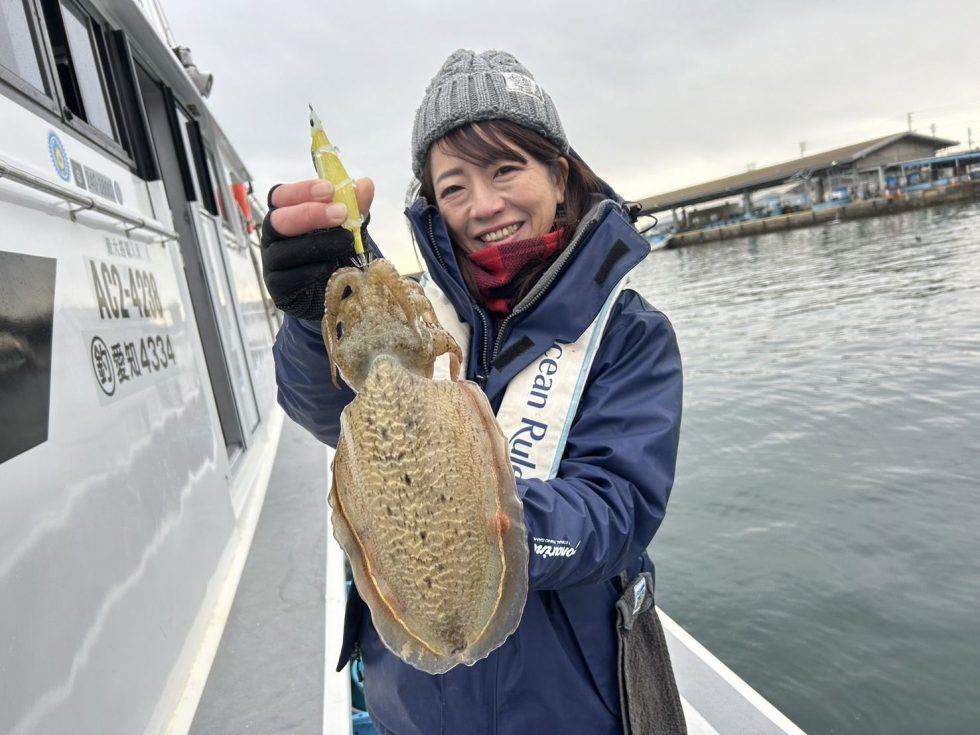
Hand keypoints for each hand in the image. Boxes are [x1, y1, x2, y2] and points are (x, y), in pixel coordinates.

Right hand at [260, 178, 374, 320]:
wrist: (335, 294)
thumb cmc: (334, 253)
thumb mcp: (348, 228)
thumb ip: (355, 208)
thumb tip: (366, 184)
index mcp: (285, 214)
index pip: (280, 195)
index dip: (301, 190)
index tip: (329, 189)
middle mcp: (273, 237)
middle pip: (277, 220)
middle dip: (309, 214)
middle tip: (341, 213)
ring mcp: (272, 263)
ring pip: (284, 250)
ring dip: (318, 244)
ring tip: (346, 241)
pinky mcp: (277, 288)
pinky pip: (289, 278)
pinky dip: (313, 270)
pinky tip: (331, 266)